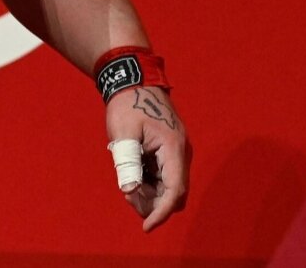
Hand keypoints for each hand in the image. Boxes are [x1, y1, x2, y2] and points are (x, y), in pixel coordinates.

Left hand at [105, 87, 189, 231]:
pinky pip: (164, 175)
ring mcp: (177, 151)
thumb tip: (131, 192)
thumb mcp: (123, 134)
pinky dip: (149, 181)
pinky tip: (133, 170)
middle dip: (152, 202)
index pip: (174, 191)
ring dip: (149, 191)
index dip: (161, 212)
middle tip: (127, 192)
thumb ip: (128, 164)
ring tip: (127, 178)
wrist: (132, 79)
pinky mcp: (169, 150)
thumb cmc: (126, 104)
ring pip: (168, 186)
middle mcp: (181, 152)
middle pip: (173, 193)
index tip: (146, 227)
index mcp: (174, 148)